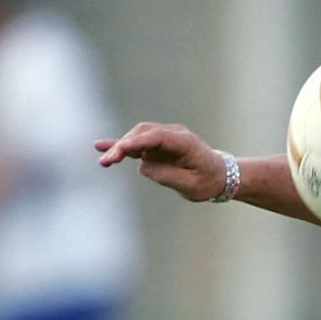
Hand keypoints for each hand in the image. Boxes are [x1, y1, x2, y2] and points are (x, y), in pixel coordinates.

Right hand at [95, 122, 227, 201]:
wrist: (221, 175)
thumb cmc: (208, 181)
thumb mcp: (190, 185)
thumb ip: (166, 175)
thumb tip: (143, 166)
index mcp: (184, 142)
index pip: (155, 137)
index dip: (135, 142)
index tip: (120, 149)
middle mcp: (173, 135)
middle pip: (142, 134)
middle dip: (123, 146)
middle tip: (107, 162)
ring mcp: (165, 138)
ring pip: (137, 137)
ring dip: (120, 148)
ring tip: (104, 161)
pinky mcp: (158, 146)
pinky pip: (137, 144)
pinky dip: (121, 146)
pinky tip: (100, 146)